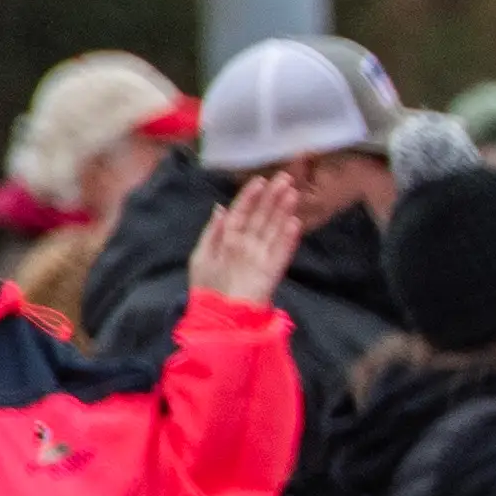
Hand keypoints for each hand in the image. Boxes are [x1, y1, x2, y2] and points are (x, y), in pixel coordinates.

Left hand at [184, 173, 304, 310]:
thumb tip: (220, 208)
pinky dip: (287, 237)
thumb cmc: (207, 288)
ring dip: (283, 211)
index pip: (242, 212)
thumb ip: (212, 232)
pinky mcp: (272, 270)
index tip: (260, 180)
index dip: (250, 196)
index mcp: (229, 240)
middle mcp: (248, 245)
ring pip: (274, 229)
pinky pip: (281, 251)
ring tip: (292, 193)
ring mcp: (261, 257)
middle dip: (273, 197)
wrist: (218, 317)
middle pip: (262, 216)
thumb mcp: (201, 255)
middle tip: (285, 178)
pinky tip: (294, 222)